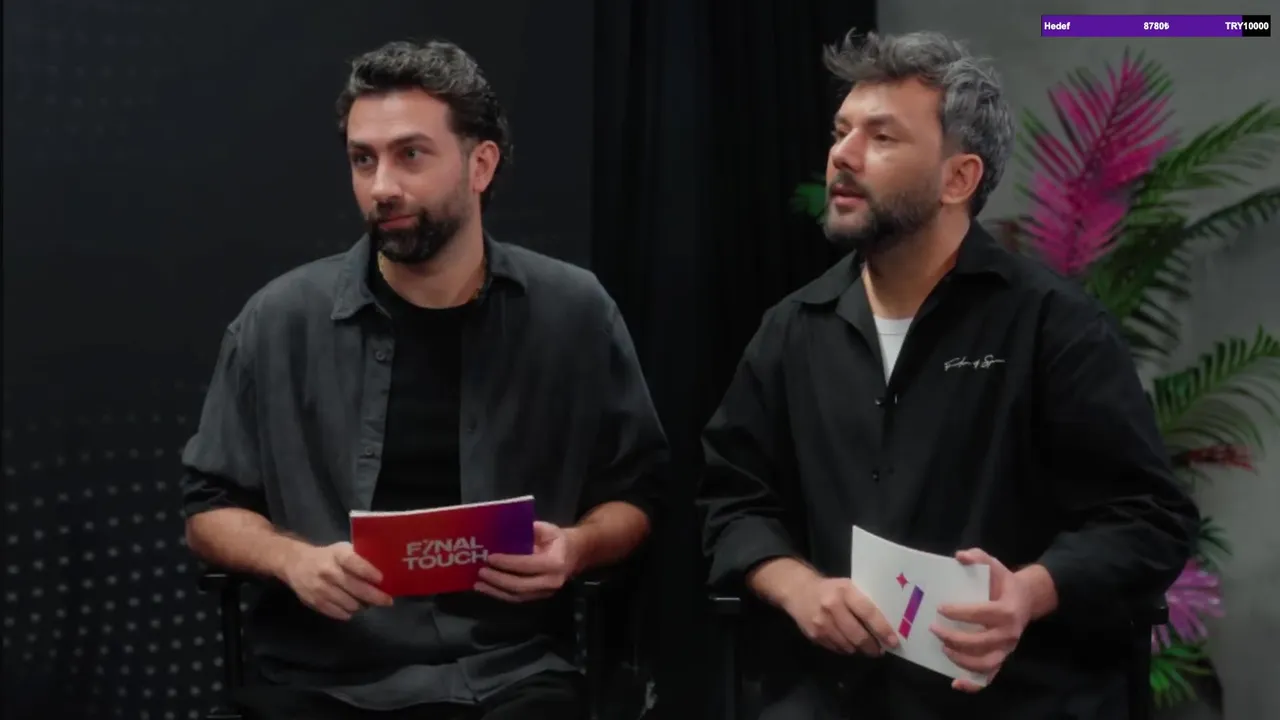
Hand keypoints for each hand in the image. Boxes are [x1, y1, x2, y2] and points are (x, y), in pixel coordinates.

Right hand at [280, 541, 392, 620]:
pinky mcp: (315, 602)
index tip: (381, 579)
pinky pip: (338, 613)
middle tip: (387, 601)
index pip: (353, 562)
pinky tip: (353, 607)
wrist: (295, 563)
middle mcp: (328, 571)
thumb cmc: (327, 556)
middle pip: (354, 587)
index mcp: (336, 555)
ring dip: (362, 605)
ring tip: (368, 603)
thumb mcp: (341, 549)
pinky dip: (349, 612)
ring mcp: (320, 588)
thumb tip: (384, 569)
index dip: (368, 571)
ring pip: (349, 603)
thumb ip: (359, 557)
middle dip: (374, 596)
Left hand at [476, 521, 579, 602]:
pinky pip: (517, 598)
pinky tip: (486, 588)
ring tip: (478, 584)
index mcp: (555, 562)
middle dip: (498, 579)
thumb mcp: (547, 529)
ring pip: (517, 596)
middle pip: (520, 585)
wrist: (575, 555)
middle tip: (481, 572)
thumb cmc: (558, 539)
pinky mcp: (538, 597)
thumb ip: (528, 530)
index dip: (508, 562)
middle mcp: (551, 581)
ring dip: (495, 590)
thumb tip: (504, 531)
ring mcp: (545, 592)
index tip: (490, 557)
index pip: (528, 565)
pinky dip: (500, 594)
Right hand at [783, 576, 898, 655]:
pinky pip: (837, 649)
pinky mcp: (814, 635)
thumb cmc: (830, 589)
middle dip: (872, 646)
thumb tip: (884, 627)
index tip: (893, 642)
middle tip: (879, 650)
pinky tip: (848, 643)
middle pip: (858, 635)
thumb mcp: (847, 588)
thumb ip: (862, 603)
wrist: (797, 590)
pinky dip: (846, 649)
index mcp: (844, 591)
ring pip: (848, 646)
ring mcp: (822, 623)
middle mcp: (832, 607)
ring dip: (860, 649)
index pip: (868, 613)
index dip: (882, 629)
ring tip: (865, 647)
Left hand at [933, 548, 1031, 691]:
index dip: (960, 612)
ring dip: (961, 660)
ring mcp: (1006, 649)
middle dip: (955, 638)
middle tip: (934, 629)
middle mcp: (1009, 634)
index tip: (941, 608)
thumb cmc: (1003, 582)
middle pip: (981, 642)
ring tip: (943, 649)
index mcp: (1008, 611)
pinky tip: (955, 683)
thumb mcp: (993, 565)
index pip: (982, 613)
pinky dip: (973, 684)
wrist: (1025, 599)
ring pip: (985, 663)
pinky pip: (990, 677)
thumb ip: (978, 557)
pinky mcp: (1002, 658)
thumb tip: (959, 556)